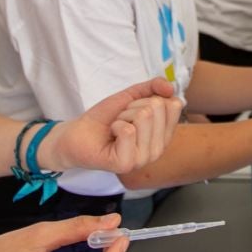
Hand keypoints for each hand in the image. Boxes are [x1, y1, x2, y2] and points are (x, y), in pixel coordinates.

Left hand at [49, 79, 182, 174]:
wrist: (77, 133)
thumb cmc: (104, 119)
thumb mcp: (131, 97)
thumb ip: (153, 87)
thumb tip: (170, 87)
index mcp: (163, 135)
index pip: (173, 104)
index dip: (149, 99)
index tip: (135, 109)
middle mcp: (158, 150)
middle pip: (156, 107)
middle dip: (133, 106)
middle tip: (121, 119)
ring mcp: (144, 159)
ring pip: (143, 116)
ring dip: (123, 116)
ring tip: (115, 128)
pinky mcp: (127, 164)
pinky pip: (128, 130)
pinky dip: (114, 126)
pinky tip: (111, 136)